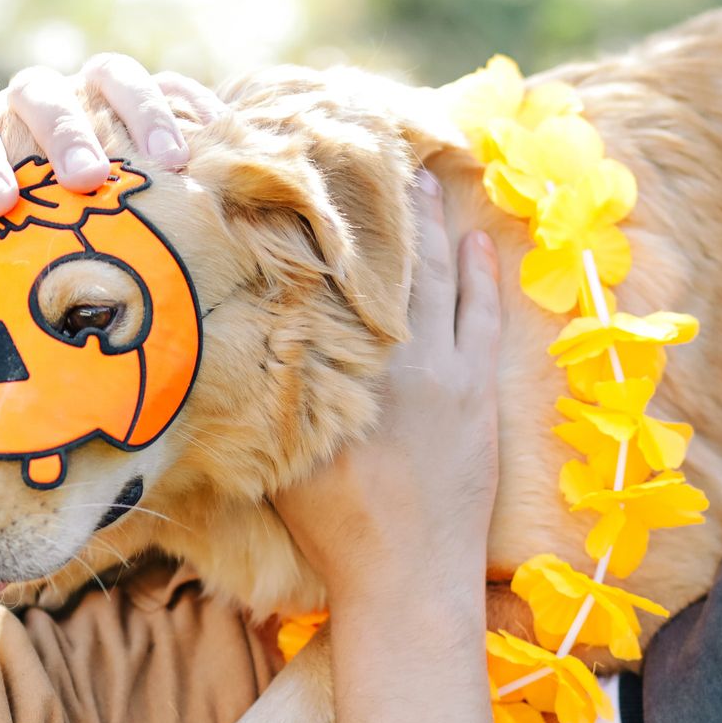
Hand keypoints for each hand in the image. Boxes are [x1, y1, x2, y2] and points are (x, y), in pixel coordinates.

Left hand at [0, 55, 224, 215]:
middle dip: (62, 134)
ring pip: (111, 78)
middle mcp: (31, 105)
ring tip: (165, 162)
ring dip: (136, 113)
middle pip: (39, 96)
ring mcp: (94, 99)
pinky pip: (174, 89)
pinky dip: (190, 106)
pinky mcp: (152, 106)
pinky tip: (212, 136)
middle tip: (81, 182)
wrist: (60, 225)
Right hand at [274, 172, 501, 605]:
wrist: (407, 579)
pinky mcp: (477, 389)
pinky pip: (481, 312)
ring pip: (436, 275)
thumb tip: (240, 330)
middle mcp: (392, 354)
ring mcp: (443, 368)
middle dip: (382, 198)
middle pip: (386, 257)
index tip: (315, 171)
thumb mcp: (278, 451)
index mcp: (336, 366)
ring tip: (424, 170)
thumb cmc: (330, 526)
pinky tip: (473, 239)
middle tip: (374, 142)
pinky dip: (477, 271)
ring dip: (432, 222)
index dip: (323, 219)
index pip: (327, 272)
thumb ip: (265, 388)